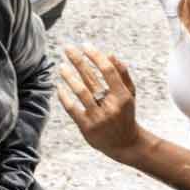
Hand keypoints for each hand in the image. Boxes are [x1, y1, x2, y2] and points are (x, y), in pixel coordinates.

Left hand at [57, 44, 141, 161]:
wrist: (125, 144)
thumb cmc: (125, 114)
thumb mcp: (130, 94)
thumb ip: (123, 74)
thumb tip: (110, 54)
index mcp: (123, 96)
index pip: (108, 70)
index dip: (95, 56)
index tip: (85, 45)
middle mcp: (111, 106)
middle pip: (91, 78)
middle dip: (78, 61)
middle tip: (67, 48)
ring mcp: (98, 117)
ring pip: (80, 92)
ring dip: (69, 77)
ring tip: (61, 66)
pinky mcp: (87, 128)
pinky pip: (72, 108)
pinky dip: (64, 96)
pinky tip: (58, 87)